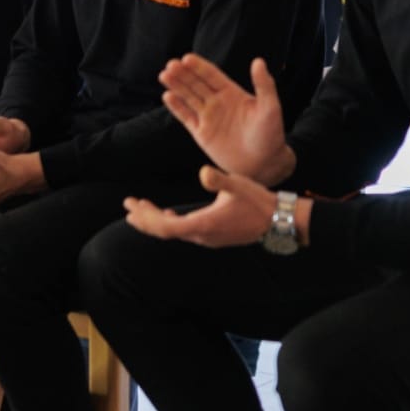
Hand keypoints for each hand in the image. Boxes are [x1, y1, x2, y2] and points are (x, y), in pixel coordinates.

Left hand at [123, 165, 278, 247]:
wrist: (282, 221)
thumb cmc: (259, 201)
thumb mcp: (237, 185)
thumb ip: (219, 179)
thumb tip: (203, 172)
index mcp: (204, 225)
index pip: (165, 226)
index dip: (146, 217)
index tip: (131, 205)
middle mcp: (203, 236)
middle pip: (165, 230)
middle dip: (145, 218)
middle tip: (128, 205)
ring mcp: (209, 238)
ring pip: (174, 231)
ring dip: (156, 220)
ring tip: (139, 210)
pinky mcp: (215, 236)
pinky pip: (185, 231)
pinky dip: (171, 222)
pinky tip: (168, 214)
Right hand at [159, 55, 292, 184]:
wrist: (264, 164)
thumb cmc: (271, 135)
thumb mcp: (270, 107)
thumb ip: (264, 85)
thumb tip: (258, 61)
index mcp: (232, 93)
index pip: (212, 75)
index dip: (199, 67)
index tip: (187, 58)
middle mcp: (217, 102)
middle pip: (196, 84)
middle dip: (183, 74)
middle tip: (171, 64)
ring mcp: (208, 116)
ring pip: (188, 97)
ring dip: (176, 86)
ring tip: (164, 75)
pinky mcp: (201, 133)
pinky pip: (186, 117)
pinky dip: (176, 107)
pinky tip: (167, 96)